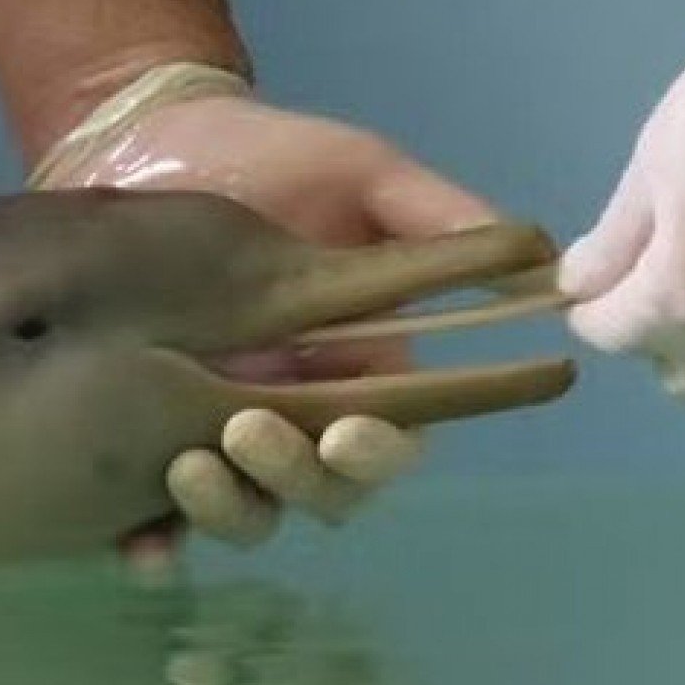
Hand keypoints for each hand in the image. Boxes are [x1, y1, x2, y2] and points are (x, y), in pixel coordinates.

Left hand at [35, 77, 498, 558]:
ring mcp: (213, 430)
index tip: (351, 429)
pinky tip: (143, 550)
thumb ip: (441, 220)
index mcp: (358, 364)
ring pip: (245, 513)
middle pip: (323, 490)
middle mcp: (295, 412)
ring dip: (226, 511)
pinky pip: (148, 515)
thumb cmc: (266, 158)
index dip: (381, 452)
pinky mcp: (135, 439)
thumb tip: (549, 268)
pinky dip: (153, 543)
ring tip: (188, 469)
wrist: (139, 135)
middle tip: (249, 432)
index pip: (393, 439)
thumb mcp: (362, 173)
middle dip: (295, 477)